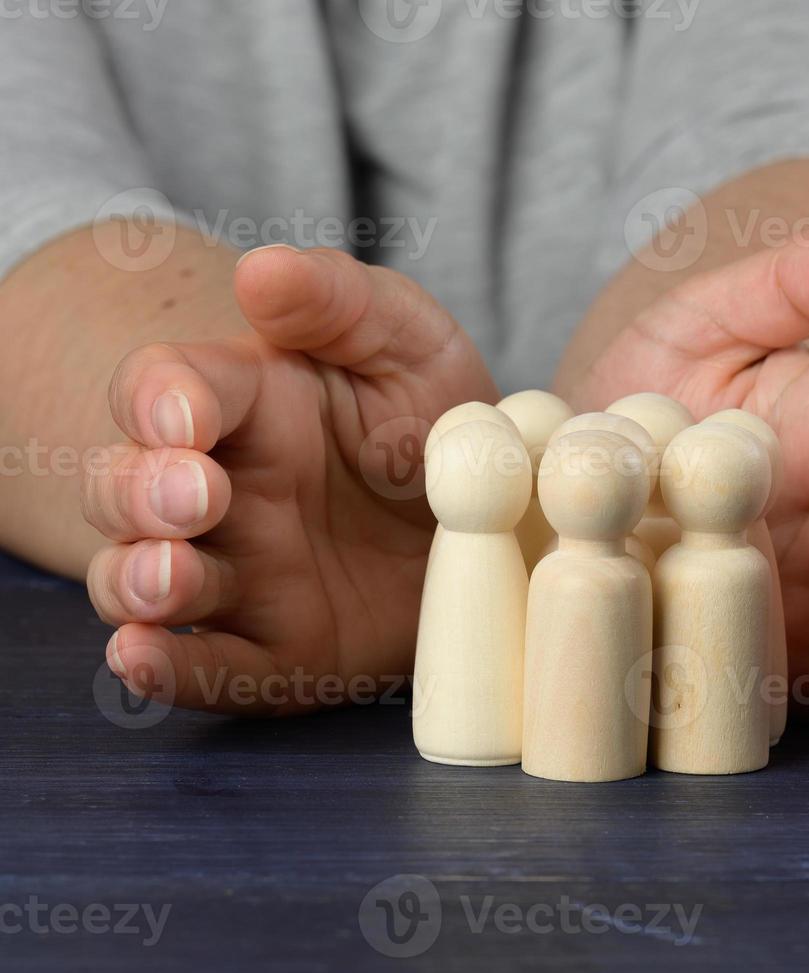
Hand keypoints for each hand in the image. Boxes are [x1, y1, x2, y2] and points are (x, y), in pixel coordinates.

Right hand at [83, 246, 497, 713]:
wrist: (481, 519)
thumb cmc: (430, 419)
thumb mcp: (409, 343)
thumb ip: (341, 302)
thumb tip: (261, 272)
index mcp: (244, 406)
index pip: (168, 389)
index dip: (162, 400)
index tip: (187, 419)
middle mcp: (221, 492)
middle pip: (131, 488)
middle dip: (141, 493)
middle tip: (191, 497)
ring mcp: (239, 576)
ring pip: (146, 580)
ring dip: (139, 582)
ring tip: (167, 581)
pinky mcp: (273, 649)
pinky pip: (207, 666)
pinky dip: (167, 668)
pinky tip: (143, 661)